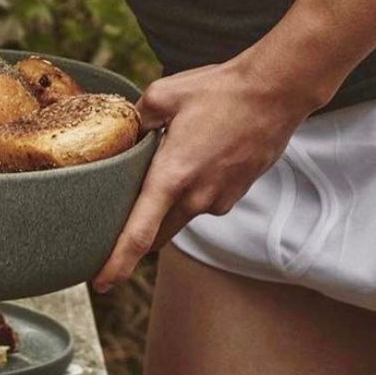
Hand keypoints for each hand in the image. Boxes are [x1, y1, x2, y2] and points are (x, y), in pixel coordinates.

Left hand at [92, 51, 314, 291]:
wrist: (273, 93)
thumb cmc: (219, 91)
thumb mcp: (163, 94)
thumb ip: (137, 119)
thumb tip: (126, 132)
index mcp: (171, 177)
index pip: (139, 234)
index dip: (117, 262)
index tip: (102, 282)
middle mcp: (196, 198)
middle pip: (157, 233)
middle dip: (137, 235)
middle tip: (115, 224)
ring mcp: (219, 200)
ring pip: (181, 213)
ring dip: (170, 200)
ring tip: (171, 159)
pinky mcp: (236, 194)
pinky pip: (204, 200)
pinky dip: (193, 188)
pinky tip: (198, 155)